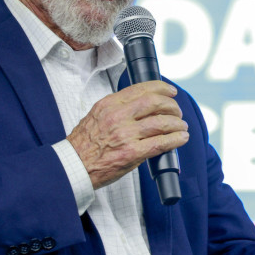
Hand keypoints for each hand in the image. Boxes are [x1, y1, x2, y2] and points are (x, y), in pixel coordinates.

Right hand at [66, 80, 188, 188]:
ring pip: (161, 122)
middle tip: (177, 112)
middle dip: (172, 106)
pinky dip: (175, 139)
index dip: (161, 88)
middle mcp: (118, 116)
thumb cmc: (83, 145)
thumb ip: (117, 109)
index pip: (141, 88)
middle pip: (155, 102)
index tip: (170, 91)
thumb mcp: (96, 116)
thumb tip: (141, 107)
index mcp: (109, 104)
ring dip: (177, 124)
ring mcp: (125, 135)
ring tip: (181, 126)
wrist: (73, 166)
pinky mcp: (132, 153)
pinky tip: (181, 138)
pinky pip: (161, 143)